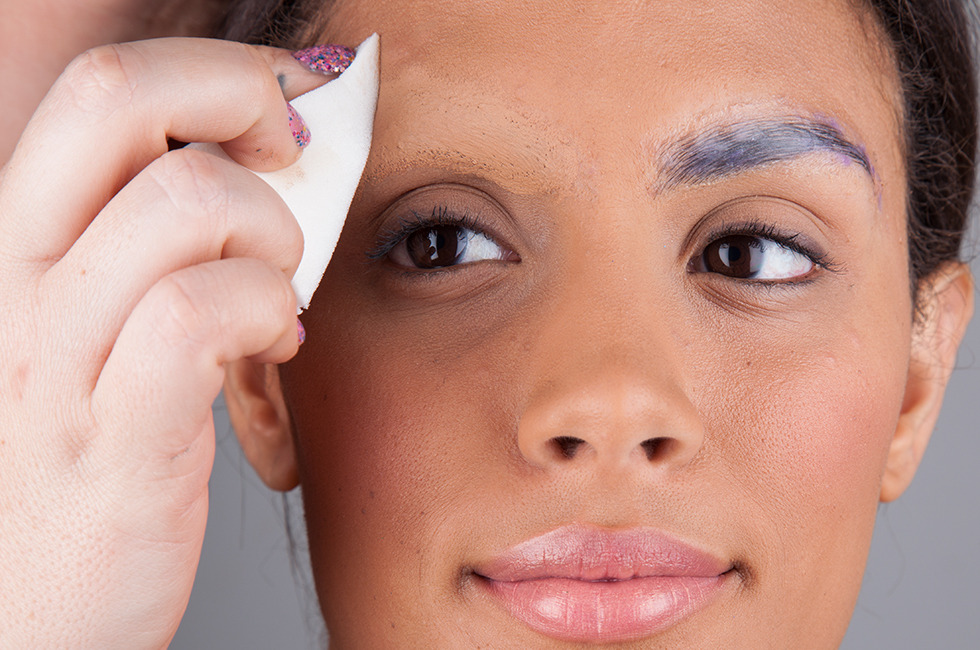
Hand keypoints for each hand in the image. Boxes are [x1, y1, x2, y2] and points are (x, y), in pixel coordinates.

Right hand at [0, 38, 328, 647]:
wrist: (33, 607)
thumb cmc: (98, 446)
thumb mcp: (115, 319)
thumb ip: (169, 238)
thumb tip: (264, 163)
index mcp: (28, 239)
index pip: (102, 86)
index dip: (212, 73)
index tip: (278, 119)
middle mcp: (23, 279)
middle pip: (116, 97)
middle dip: (238, 99)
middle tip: (286, 164)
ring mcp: (57, 358)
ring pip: (182, 204)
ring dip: (270, 234)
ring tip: (274, 290)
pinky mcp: (113, 440)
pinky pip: (195, 317)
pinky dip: (263, 310)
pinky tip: (270, 345)